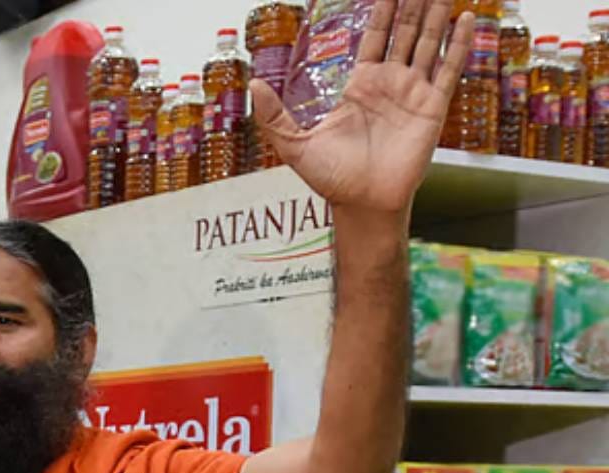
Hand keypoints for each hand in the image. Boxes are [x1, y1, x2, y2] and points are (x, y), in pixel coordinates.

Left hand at [252, 0, 472, 214]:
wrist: (362, 203)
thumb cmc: (332, 178)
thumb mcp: (293, 144)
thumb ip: (273, 115)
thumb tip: (253, 85)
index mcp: (360, 86)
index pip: (374, 37)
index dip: (382, 10)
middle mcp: (389, 84)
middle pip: (403, 33)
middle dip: (410, 5)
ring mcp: (413, 93)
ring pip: (428, 44)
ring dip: (434, 16)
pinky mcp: (433, 107)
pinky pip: (449, 69)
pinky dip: (460, 44)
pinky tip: (467, 19)